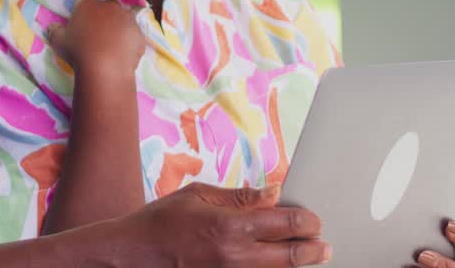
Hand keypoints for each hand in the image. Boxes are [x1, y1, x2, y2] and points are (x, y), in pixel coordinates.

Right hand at [48, 0, 145, 75]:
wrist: (106, 68)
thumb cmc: (78, 52)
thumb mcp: (59, 42)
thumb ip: (55, 31)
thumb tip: (52, 27)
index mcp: (89, 4)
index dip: (83, 9)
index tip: (82, 21)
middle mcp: (110, 6)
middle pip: (107, 6)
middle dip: (103, 15)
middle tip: (96, 33)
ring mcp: (128, 18)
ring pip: (123, 18)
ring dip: (118, 26)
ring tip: (111, 45)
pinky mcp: (139, 33)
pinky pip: (133, 34)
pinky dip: (128, 41)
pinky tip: (121, 54)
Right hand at [105, 182, 330, 266]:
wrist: (130, 256)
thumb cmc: (160, 222)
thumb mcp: (198, 196)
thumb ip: (240, 197)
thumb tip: (274, 194)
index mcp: (230, 227)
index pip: (286, 225)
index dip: (307, 222)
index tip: (314, 220)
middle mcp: (234, 258)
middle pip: (291, 257)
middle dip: (313, 249)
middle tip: (324, 246)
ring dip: (297, 266)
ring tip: (309, 259)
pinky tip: (277, 266)